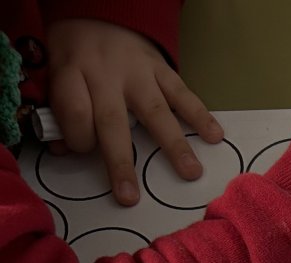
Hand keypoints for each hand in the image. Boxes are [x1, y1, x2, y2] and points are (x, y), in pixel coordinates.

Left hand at [46, 19, 222, 206]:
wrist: (100, 12)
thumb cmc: (77, 54)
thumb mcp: (55, 73)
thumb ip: (61, 111)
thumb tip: (66, 150)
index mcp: (72, 72)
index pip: (74, 112)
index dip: (78, 138)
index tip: (82, 149)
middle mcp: (105, 72)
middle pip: (111, 121)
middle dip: (120, 162)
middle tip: (130, 196)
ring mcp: (136, 71)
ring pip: (154, 111)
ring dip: (174, 144)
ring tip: (191, 172)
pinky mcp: (161, 69)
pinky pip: (181, 93)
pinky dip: (199, 114)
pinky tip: (214, 135)